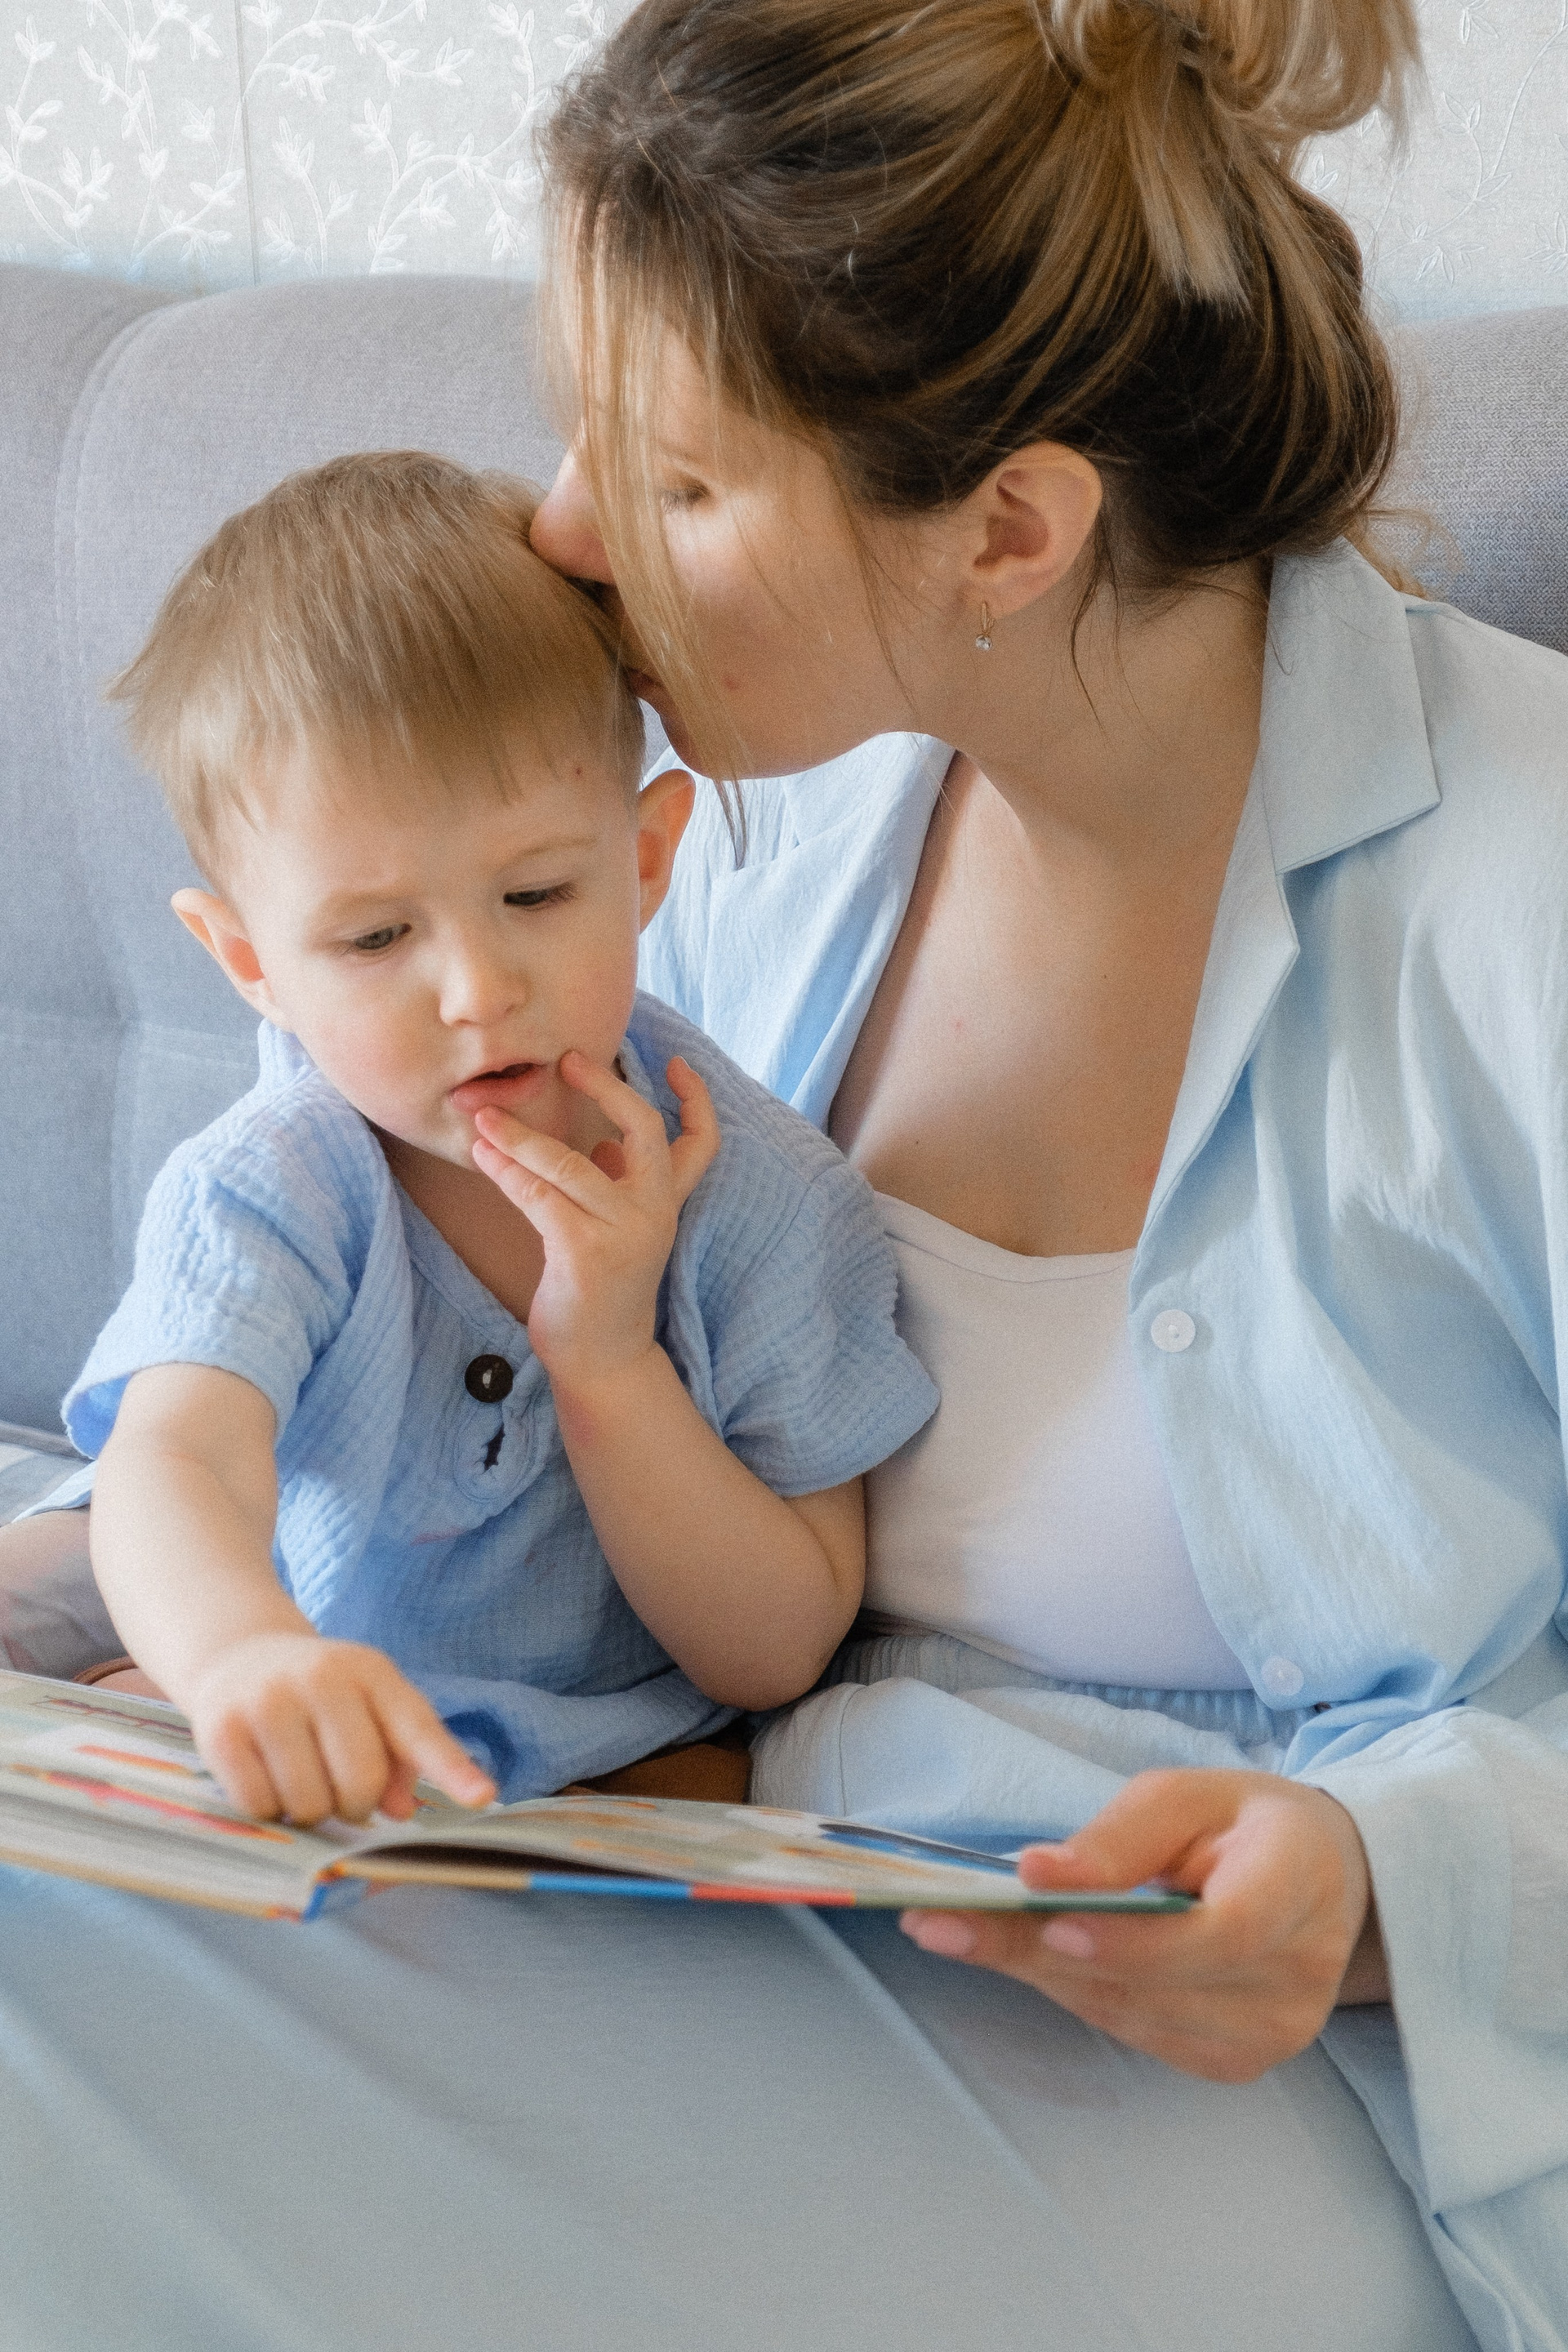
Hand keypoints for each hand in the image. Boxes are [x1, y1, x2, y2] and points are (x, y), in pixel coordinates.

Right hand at [186, 1633, 495, 1824]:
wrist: (239, 1654)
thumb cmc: (321, 1692)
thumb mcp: (370, 1703)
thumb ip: (401, 1755)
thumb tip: (403, 1810)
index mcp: (370, 1671)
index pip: (417, 1726)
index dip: (451, 1768)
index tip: (482, 1798)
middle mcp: (320, 1678)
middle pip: (360, 1782)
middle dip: (356, 1805)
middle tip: (341, 1790)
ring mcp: (267, 1701)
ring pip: (308, 1802)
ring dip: (310, 1810)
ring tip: (302, 1778)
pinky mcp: (220, 1730)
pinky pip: (259, 1805)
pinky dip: (267, 1809)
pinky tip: (266, 1777)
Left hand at [470, 1051, 718, 1391]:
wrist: (603, 1360)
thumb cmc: (602, 1292)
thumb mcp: (620, 1231)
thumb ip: (618, 1186)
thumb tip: (601, 1142)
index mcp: (667, 1204)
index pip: (702, 1144)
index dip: (697, 1100)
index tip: (677, 1064)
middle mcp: (655, 1212)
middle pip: (644, 1130)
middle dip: (606, 1087)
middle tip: (567, 1060)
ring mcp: (623, 1232)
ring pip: (570, 1164)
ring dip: (520, 1137)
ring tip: (483, 1117)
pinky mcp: (585, 1253)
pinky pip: (539, 1197)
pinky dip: (507, 1172)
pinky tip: (483, 1157)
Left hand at [901, 1769, 1376, 2082]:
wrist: (1323, 1883)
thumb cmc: (1246, 1824)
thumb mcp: (1188, 1793)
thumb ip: (1119, 1837)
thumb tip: (1037, 1876)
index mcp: (1299, 1883)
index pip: (1225, 1930)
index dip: (1136, 1939)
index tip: (1052, 1924)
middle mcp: (1297, 1976)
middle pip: (1155, 1980)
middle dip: (1037, 1951)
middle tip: (938, 1922)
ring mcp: (1272, 2033)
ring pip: (1128, 2012)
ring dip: (1039, 1971)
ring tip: (961, 1929)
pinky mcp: (1238, 2064)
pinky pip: (1133, 2032)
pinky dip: (1074, 1991)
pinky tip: (1033, 1954)